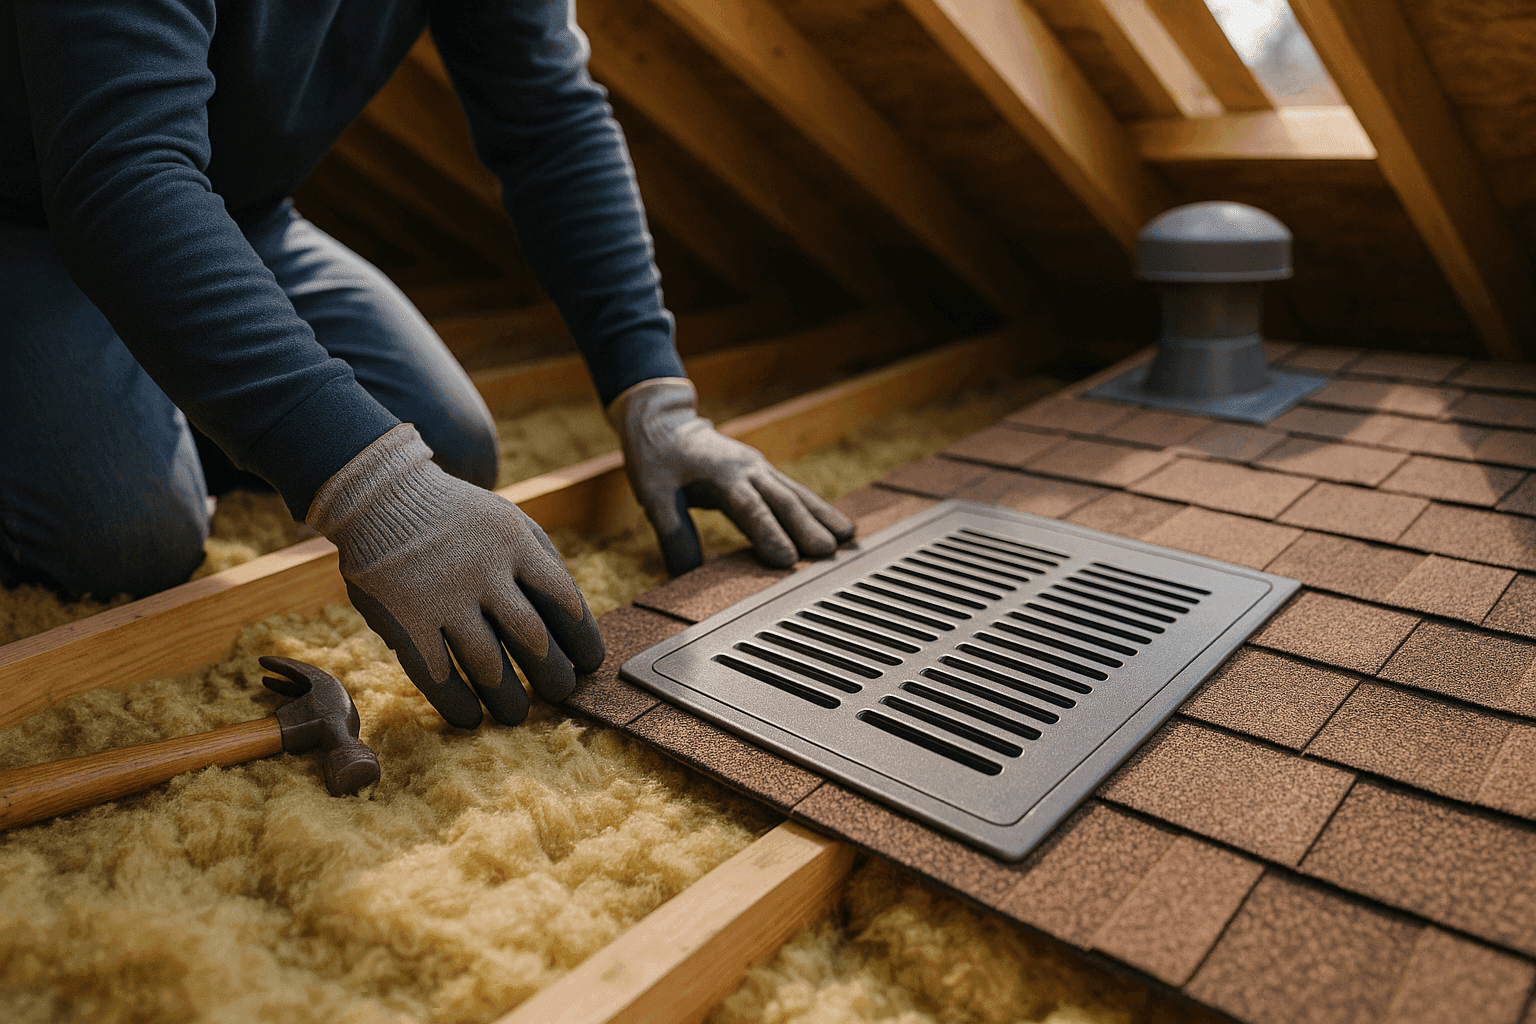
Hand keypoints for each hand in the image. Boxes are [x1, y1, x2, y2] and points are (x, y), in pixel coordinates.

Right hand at [307, 424, 604, 727]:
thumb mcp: (508, 521)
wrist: (382, 496)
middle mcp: (484, 571)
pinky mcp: (406, 618)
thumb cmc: (458, 518)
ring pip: (488, 664)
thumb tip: (574, 620)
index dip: (582, 640)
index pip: (565, 601)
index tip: (588, 664)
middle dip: (552, 674)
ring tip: (517, 715)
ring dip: (508, 698)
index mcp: (517, 544)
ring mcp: (443, 595)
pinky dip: (457, 702)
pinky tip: (470, 717)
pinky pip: (437, 673)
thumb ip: (540, 562)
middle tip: (559, 693)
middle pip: (532, 637)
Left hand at [608, 378, 854, 576]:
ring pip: (796, 492)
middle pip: (783, 499)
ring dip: (822, 515)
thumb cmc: (656, 457)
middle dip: (807, 527)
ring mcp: (758, 467)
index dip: (768, 533)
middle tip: (828, 553)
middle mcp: (747, 468)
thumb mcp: (652, 494)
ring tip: (849, 537)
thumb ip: (673, 532)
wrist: (663, 420)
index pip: (749, 507)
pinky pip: (794, 490)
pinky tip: (835, 523)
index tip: (785, 560)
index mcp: (721, 473)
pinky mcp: (762, 471)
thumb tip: (684, 574)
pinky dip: (816, 507)